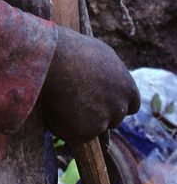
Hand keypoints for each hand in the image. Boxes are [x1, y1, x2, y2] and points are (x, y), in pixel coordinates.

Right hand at [41, 28, 139, 142]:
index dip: (115, 103)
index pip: (131, 105)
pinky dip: (64, 125)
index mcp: (127, 88)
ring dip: (79, 119)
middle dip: (98, 114)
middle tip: (76, 100)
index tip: (102, 100)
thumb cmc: (71, 50)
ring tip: (60, 97)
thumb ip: (110, 72)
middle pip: (113, 119)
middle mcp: (119, 107)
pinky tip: (54, 106)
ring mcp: (102, 122)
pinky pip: (73, 133)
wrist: (52, 58)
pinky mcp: (84, 133)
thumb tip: (106, 77)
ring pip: (92, 127)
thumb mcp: (101, 54)